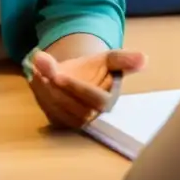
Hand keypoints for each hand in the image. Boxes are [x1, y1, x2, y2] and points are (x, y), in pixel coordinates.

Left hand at [29, 49, 147, 128]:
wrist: (82, 75)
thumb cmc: (99, 68)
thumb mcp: (110, 59)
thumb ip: (124, 59)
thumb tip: (144, 58)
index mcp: (107, 101)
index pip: (95, 100)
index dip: (76, 87)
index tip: (58, 74)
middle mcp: (92, 115)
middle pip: (73, 107)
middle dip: (55, 87)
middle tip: (42, 66)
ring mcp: (75, 120)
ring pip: (58, 110)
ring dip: (44, 90)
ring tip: (37, 69)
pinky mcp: (60, 121)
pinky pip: (49, 112)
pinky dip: (39, 95)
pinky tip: (35, 78)